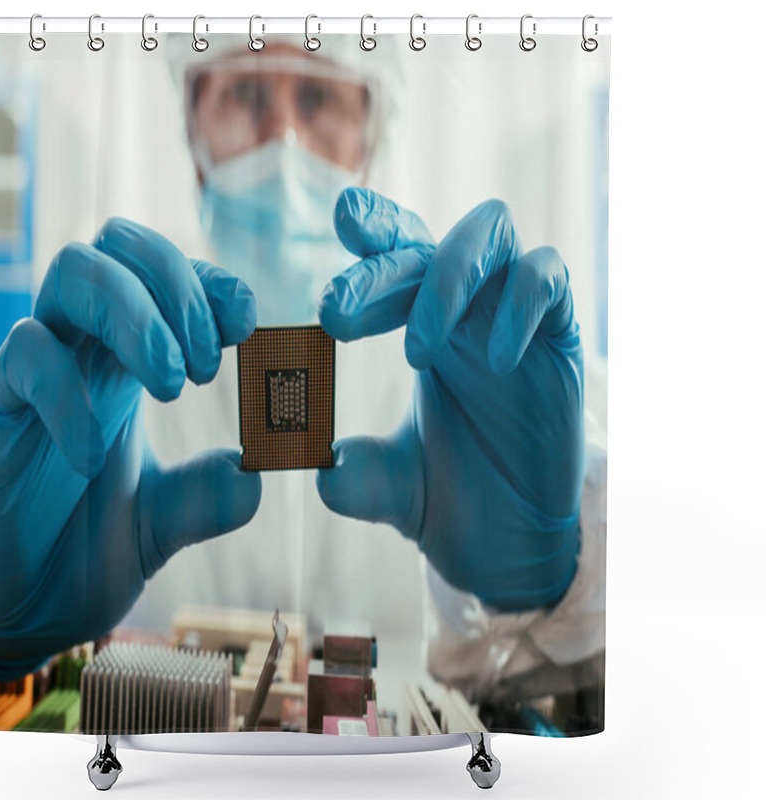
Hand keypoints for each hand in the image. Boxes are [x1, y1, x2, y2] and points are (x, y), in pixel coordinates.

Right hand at [0, 218, 259, 680]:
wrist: (33, 608)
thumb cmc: (98, 547)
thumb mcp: (172, 515)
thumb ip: (213, 491)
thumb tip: (257, 468)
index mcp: (132, 359)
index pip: (168, 276)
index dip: (211, 283)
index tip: (247, 326)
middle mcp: (87, 348)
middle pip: (120, 245)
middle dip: (178, 286)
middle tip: (209, 366)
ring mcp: (39, 368)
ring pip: (75, 272)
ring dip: (138, 317)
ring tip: (174, 387)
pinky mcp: (0, 403)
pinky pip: (27, 355)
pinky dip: (73, 396)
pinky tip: (94, 457)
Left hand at [317, 189, 584, 611]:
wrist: (512, 542)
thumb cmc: (448, 496)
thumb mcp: (388, 484)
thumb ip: (352, 474)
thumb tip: (321, 468)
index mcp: (420, 325)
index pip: (398, 255)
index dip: (375, 228)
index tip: (342, 220)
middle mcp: (465, 310)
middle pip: (429, 243)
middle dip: (380, 270)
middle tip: (334, 316)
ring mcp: (513, 317)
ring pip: (492, 234)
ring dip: (447, 278)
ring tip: (415, 353)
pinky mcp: (562, 337)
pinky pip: (548, 280)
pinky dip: (520, 305)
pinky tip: (497, 363)